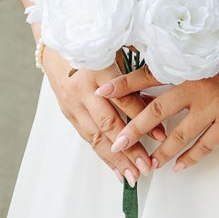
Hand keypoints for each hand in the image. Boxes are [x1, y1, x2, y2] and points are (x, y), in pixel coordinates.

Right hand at [44, 49, 167, 185]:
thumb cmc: (94, 44)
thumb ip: (135, 81)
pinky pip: (87, 138)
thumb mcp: (118, 54)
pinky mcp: (67, 112)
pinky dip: (103, 155)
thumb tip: (157, 108)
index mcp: (99, 69)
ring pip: (96, 136)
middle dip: (129, 149)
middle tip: (146, 167)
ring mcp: (72, 102)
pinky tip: (116, 169)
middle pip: (108, 124)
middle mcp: (83, 89)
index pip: (124, 100)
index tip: (161, 135)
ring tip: (132, 176)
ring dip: (116, 160)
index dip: (143, 119)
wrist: (57, 41)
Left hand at [94, 25, 218, 173]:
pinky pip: (205, 146)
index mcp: (191, 63)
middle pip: (156, 111)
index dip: (123, 84)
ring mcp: (215, 107)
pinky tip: (180, 167)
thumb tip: (167, 54)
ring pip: (178, 135)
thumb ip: (191, 53)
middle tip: (115, 143)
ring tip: (146, 165)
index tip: (100, 92)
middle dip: (133, 128)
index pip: (148, 74)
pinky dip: (191, 158)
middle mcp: (197, 86)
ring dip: (160, 151)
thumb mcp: (216, 43)